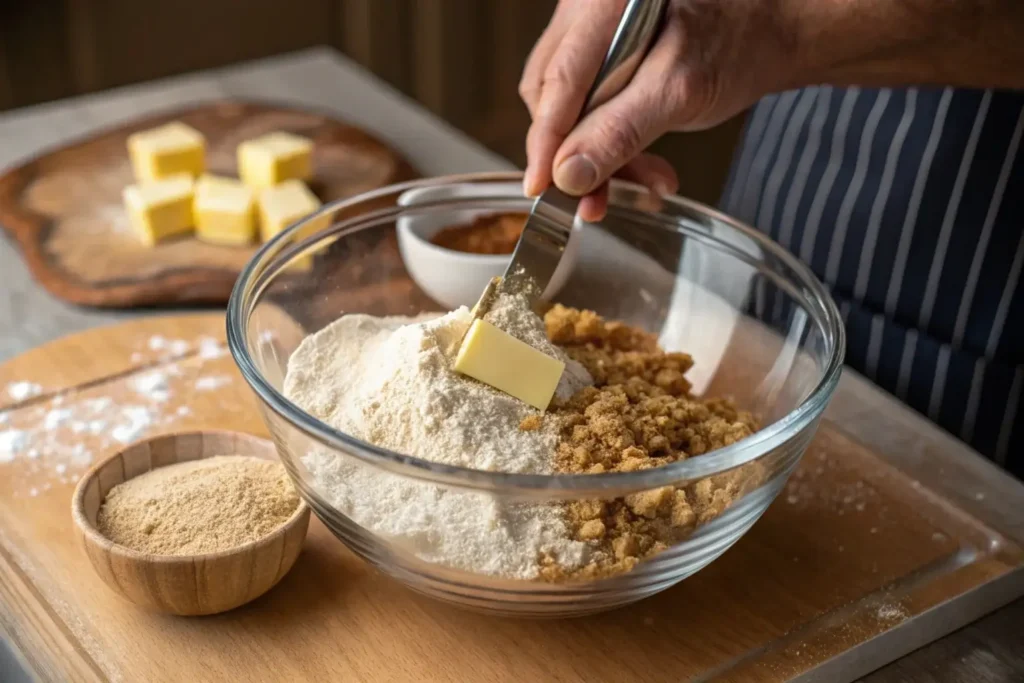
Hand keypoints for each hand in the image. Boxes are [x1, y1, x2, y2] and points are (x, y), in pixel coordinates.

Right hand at [519, 0, 799, 220]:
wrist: (764, 36)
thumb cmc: (734, 46)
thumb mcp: (678, 94)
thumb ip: (620, 132)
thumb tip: (567, 174)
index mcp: (602, 5)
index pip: (556, 82)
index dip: (546, 141)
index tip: (541, 187)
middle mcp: (585, 12)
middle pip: (552, 96)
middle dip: (577, 154)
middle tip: (599, 200)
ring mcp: (588, 32)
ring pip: (566, 107)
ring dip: (596, 154)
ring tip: (642, 180)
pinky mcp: (598, 55)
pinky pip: (585, 106)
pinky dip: (608, 142)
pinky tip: (639, 163)